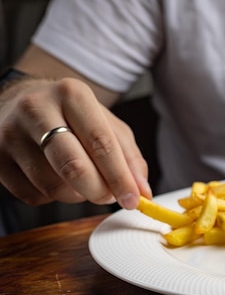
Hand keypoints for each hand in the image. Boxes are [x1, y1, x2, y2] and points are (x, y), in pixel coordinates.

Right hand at [0, 77, 151, 208]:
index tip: (134, 199)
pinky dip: (52, 197)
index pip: (101, 143)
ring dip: (78, 195)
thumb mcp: (107, 123)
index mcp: (72, 94)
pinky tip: (56, 178)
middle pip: (73, 166)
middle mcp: (36, 109)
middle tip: (110, 197)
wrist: (20, 101)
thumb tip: (142, 192)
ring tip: (84, 182)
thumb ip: (129, 156)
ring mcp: (9, 133)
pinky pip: (32, 195)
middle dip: (99, 192)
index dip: (120, 177)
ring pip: (53, 186)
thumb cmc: (71, 115)